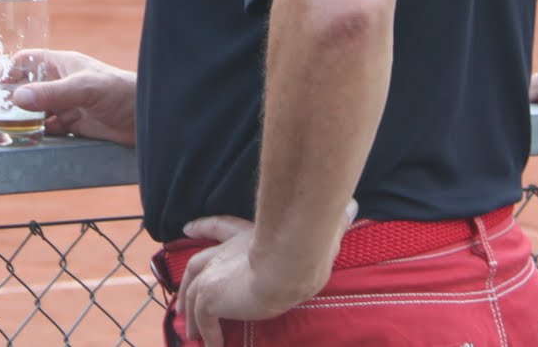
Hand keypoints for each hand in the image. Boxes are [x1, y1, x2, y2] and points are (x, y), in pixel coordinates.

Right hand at [0, 49, 137, 145]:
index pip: (27, 62)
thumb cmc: (119, 91)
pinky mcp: (74, 126)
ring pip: (34, 115)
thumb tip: (17, 98)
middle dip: (5, 108)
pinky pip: (47, 131)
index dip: (8, 72)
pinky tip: (22, 145)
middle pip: (25, 93)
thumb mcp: (83, 88)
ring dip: (16, 126)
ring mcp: (66, 106)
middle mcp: (60, 84)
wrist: (147, 119)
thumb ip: (52, 93)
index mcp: (61, 65)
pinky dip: (33, 137)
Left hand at [174, 202, 354, 346]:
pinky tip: (208, 346)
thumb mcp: (320, 233)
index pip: (219, 227)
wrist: (288, 266)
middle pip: (196, 265)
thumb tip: (356, 204)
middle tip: (182, 299)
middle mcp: (223, 253)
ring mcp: (213, 275)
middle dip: (188, 282)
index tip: (188, 228)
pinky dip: (205, 334)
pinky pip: (203, 320)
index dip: (203, 227)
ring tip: (189, 330)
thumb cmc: (305, 249)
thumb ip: (334, 222)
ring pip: (192, 294)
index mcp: (244, 236)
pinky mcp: (210, 297)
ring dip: (190, 312)